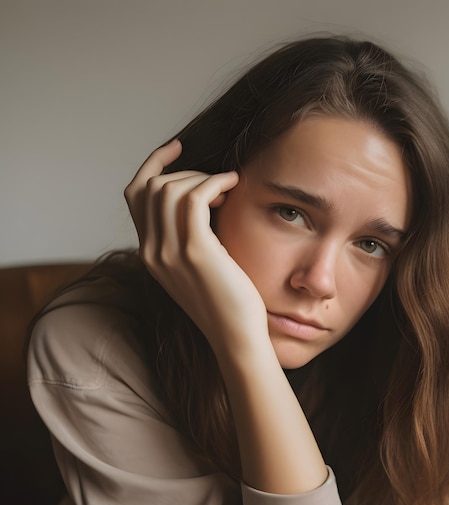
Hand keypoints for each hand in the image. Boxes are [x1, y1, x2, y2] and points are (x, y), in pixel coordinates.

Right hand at [124, 140, 269, 359]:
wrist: (236, 336)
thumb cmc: (227, 301)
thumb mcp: (197, 265)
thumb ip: (187, 236)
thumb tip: (203, 198)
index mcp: (149, 253)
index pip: (136, 195)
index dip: (153, 164)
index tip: (178, 148)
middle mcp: (151, 251)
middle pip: (152, 186)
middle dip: (187, 173)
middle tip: (218, 183)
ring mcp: (169, 252)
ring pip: (170, 188)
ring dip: (202, 177)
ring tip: (228, 187)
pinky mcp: (195, 251)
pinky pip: (195, 197)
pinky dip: (214, 182)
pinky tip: (233, 184)